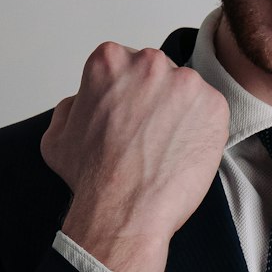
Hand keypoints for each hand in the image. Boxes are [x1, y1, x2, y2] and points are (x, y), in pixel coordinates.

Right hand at [40, 43, 230, 271]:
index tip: (128, 120)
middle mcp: (148, 62)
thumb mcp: (58, 135)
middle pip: (159, 75)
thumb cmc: (92, 178)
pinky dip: (202, 132)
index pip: (127, 67)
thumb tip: (81, 100)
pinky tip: (183, 155)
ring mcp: (185, 82)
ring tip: (165, 150)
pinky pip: (211, 113)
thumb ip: (70, 106)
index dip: (128, 97)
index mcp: (110, 60)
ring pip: (186, 93)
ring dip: (180, 115)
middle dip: (156, 102)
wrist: (124, 211)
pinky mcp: (214, 105)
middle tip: (147, 138)